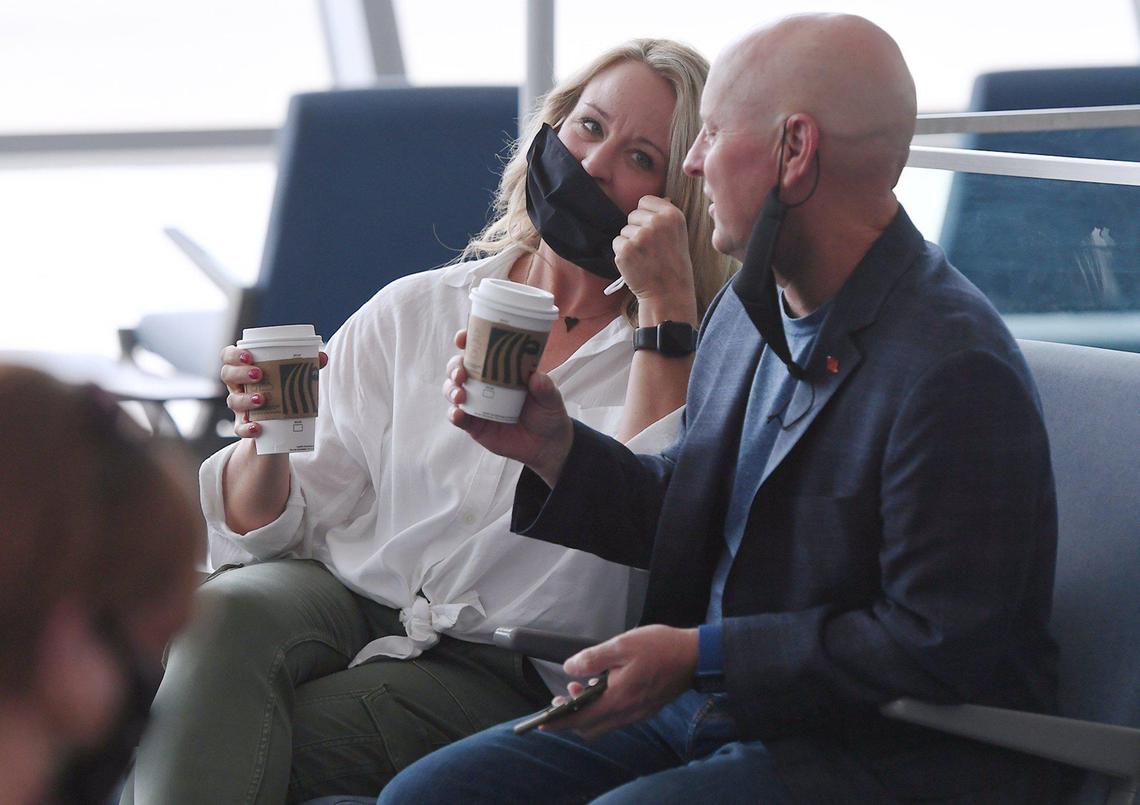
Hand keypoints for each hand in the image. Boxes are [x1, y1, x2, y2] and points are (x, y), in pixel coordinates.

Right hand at [220, 345, 327, 438]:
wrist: (278, 428)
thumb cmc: (281, 393)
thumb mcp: (291, 379)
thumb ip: (306, 366)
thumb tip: (322, 356)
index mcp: (245, 370)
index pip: (228, 356)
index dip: (233, 354)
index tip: (248, 356)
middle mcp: (237, 387)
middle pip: (227, 375)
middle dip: (240, 373)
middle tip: (259, 374)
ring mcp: (239, 407)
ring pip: (232, 401)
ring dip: (244, 399)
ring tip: (261, 399)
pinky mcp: (244, 426)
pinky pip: (239, 428)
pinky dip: (247, 428)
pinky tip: (258, 427)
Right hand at [443, 330, 572, 486]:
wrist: (547, 444)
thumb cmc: (547, 412)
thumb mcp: (550, 398)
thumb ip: (545, 388)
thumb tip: (536, 377)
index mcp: (500, 368)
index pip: (479, 349)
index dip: (467, 340)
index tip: (463, 338)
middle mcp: (484, 383)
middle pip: (459, 368)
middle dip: (455, 367)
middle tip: (461, 374)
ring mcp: (476, 403)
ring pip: (453, 390)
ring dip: (451, 389)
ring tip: (460, 395)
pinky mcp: (474, 424)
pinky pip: (458, 417)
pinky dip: (454, 414)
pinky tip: (458, 414)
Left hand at [541, 625, 698, 739]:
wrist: (694, 656)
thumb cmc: (661, 647)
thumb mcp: (621, 645)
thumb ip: (593, 658)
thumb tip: (570, 667)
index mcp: (618, 698)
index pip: (580, 719)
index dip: (559, 721)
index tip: (542, 721)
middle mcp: (627, 712)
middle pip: (589, 727)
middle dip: (570, 718)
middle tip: (558, 701)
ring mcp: (638, 713)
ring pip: (604, 724)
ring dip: (587, 713)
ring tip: (579, 690)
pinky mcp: (645, 709)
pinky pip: (617, 718)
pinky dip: (603, 709)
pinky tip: (602, 688)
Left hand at [612, 196, 696, 313]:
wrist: (668, 293)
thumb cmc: (673, 264)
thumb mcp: (679, 235)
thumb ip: (667, 216)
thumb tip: (663, 198)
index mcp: (672, 215)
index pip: (645, 201)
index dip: (646, 216)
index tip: (654, 232)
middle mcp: (656, 223)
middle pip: (632, 215)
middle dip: (637, 229)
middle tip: (650, 249)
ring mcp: (640, 236)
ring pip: (624, 230)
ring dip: (630, 243)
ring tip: (645, 258)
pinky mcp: (625, 250)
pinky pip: (616, 243)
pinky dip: (622, 254)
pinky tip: (636, 264)